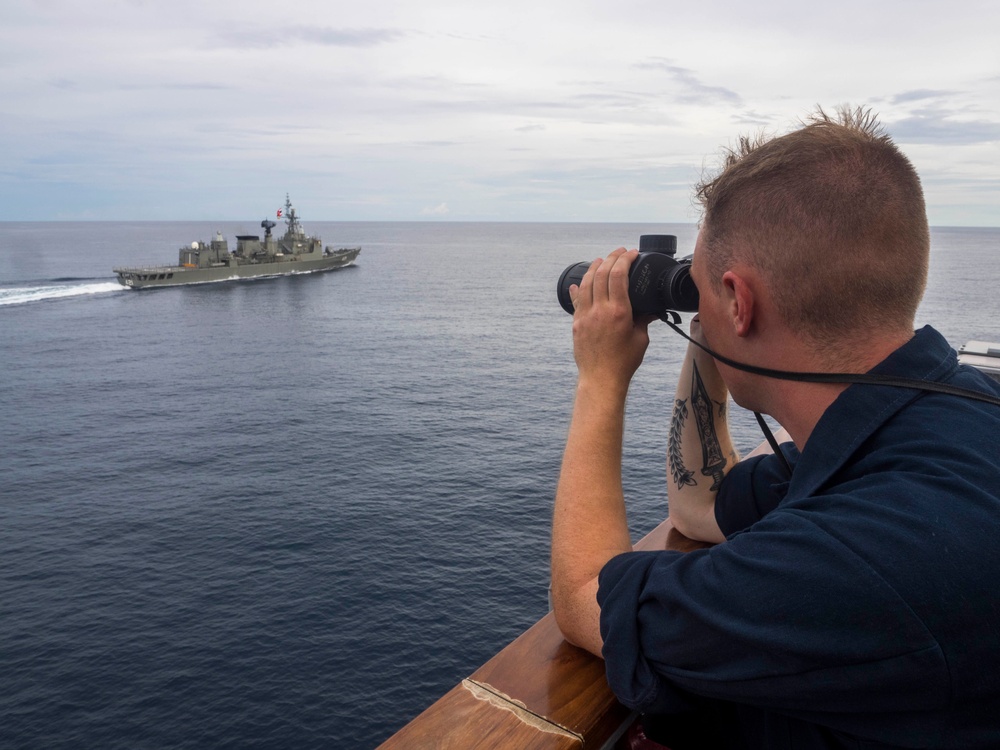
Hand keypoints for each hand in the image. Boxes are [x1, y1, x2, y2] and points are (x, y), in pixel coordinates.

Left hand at [569, 248, 650, 392]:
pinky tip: (579, 283)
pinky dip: (579, 288)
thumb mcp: (640, 338)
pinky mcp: (576, 323)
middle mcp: (600, 310)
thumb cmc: (623, 362)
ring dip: (594, 268)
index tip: (631, 253)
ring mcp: (585, 315)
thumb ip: (644, 320)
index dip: (625, 259)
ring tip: (600, 260)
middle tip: (619, 252)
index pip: (619, 274)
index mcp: (619, 311)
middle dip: (611, 257)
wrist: (601, 378)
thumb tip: (650, 310)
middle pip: (601, 273)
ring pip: (586, 283)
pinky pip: (576, 300)